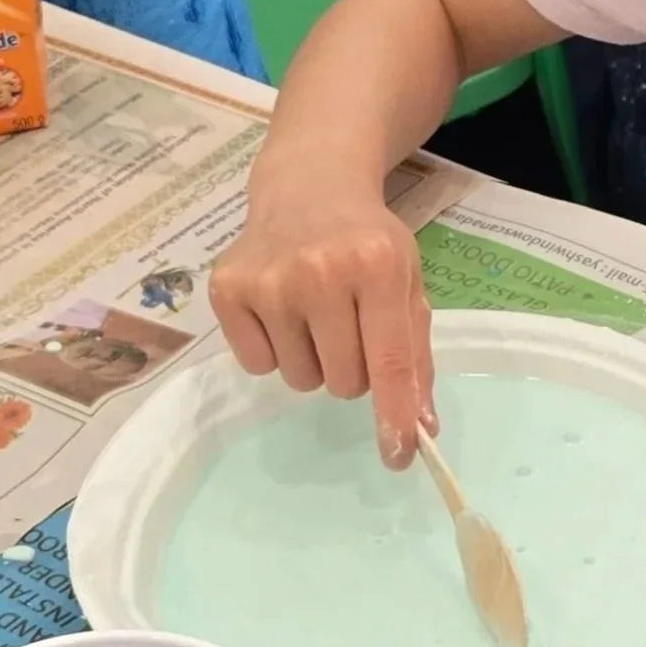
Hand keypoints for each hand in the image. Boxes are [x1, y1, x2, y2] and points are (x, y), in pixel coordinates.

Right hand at [210, 183, 432, 460]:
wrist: (308, 189)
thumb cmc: (366, 243)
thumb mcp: (407, 284)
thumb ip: (415, 357)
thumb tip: (419, 429)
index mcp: (377, 266)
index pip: (389, 360)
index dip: (394, 415)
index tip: (398, 456)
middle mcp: (319, 271)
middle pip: (343, 382)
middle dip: (352, 370)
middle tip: (350, 325)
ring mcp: (267, 281)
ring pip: (299, 380)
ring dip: (313, 360)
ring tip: (315, 313)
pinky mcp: (226, 289)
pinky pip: (258, 365)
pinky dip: (273, 350)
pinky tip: (281, 309)